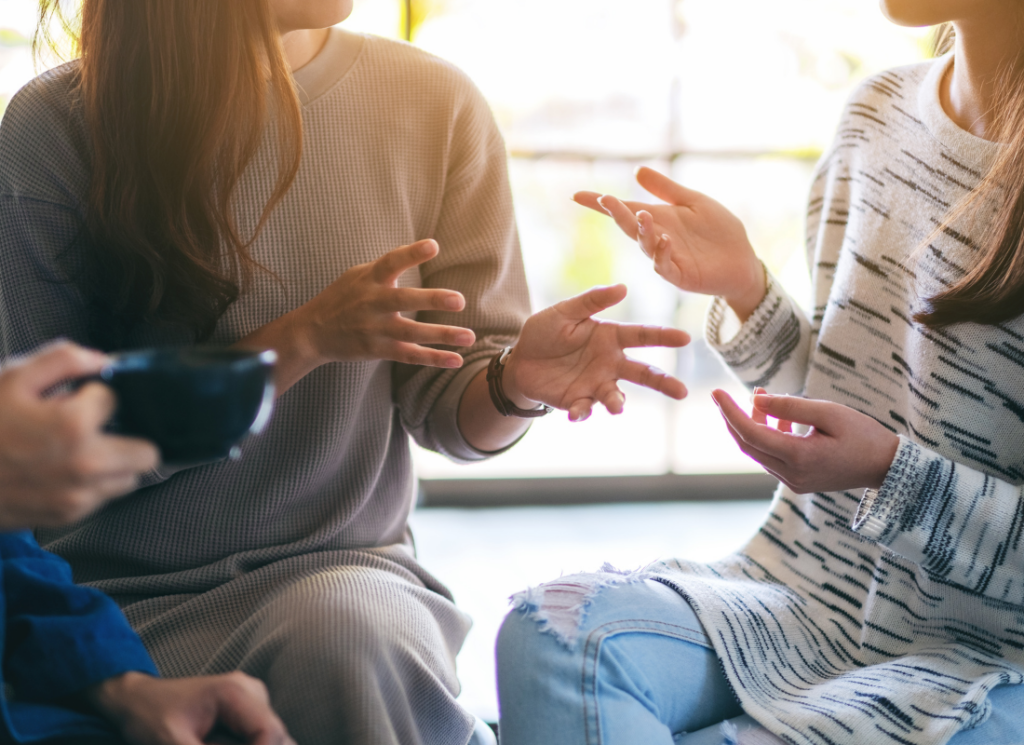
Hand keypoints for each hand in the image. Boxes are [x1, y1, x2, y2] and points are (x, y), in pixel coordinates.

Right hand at [0, 342, 159, 529]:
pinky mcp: (67, 516)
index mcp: (74, 426)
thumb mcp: (12, 378)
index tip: (74, 399)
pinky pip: (103, 498)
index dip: (94, 395)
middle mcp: (85, 465)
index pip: (115, 400)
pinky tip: (62, 470)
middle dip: (127, 435)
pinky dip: (93, 484)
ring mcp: (78, 496)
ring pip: (129, 479)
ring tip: (78, 450)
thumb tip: (101, 359)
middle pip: (146, 452)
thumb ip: (63, 359)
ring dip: (115, 463)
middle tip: (97, 428)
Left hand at [90, 671, 293, 744]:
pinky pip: (258, 739)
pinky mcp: (246, 715)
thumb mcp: (171, 744)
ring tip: (205, 742)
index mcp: (236, 692)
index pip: (269, 733)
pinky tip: (211, 743)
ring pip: (270, 740)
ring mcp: (252, 702)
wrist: (135, 700)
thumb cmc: (148, 717)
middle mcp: (252, 693)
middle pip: (277, 737)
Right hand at [289, 239, 474, 368]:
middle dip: (431, 299)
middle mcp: (372, 303)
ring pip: (411, 333)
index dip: (411, 254)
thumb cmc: (342, 298)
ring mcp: (375, 328)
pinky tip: (456, 359)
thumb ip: (386, 267)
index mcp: (369, 279)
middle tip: (459, 300)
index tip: (433, 246)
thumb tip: (418, 251)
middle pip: (403, 300)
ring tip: (470, 336)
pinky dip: (433, 358)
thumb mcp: (358, 275)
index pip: (391, 262)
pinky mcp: (377, 350)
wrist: (312, 332)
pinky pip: (409, 355)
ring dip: (442, 335)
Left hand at [504, 284, 689, 421]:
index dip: (664, 336)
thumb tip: (623, 288)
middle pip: (643, 373)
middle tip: (682, 392)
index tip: (685, 338)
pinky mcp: (579, 401)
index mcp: (611, 337)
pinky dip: (583, 412)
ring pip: (616, 396)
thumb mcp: (565, 311)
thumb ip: (592, 301)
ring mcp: (596, 384)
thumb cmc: (545, 332)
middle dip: (663, 382)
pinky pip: (586, 409)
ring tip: (617, 408)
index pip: (643, 336)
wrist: (520, 361)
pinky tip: (575, 413)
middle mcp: (610, 363)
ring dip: (618, 402)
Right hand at [574, 167, 765, 319]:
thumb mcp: (693, 202)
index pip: (624, 210)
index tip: (577, 195)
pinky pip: (665, 266)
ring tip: (642, 215)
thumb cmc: (718, 231)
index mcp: (658, 219)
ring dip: (641, 231)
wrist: (742, 259)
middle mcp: (657, 239)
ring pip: (645, 246)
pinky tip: (665, 240)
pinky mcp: (681, 276)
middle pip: (629, 226)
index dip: (601, 204)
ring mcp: (667, 258)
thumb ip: (666, 189)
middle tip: (605, 199)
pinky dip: (662, 254)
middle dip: (616, 214)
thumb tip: (637, 171)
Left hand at [712, 388, 899, 492]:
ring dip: (754, 424)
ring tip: (761, 397)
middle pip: (748, 444)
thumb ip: (791, 406)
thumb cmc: (863, 435)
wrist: (887, 467)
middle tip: (726, 395)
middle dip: (734, 418)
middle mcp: (791, 474)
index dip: (730, 412)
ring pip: (758, 451)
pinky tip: (777, 418)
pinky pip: (771, 457)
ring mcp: (793, 481)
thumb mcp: (829, 412)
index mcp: (798, 458)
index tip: (715, 392)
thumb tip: (756, 399)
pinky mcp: (797, 481)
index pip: (750, 433)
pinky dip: (767, 436)